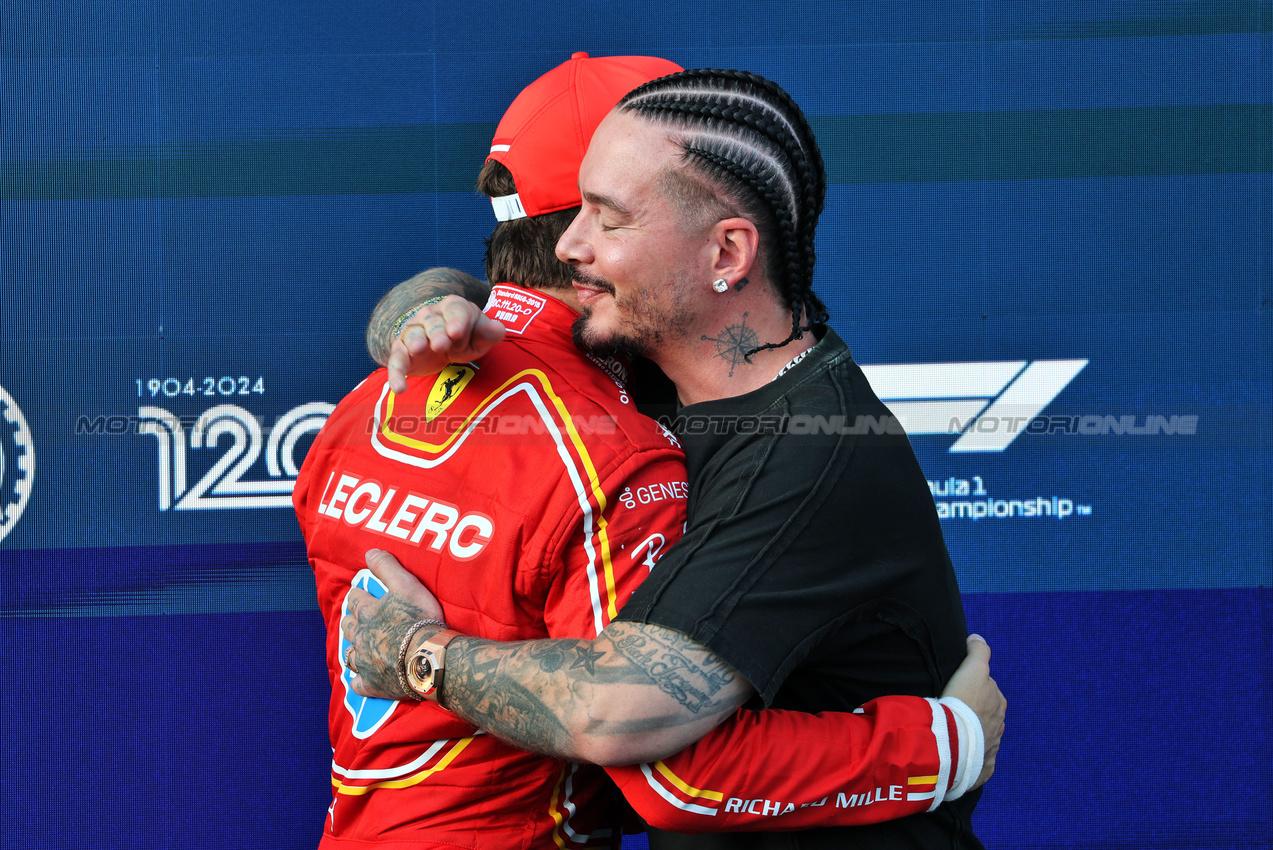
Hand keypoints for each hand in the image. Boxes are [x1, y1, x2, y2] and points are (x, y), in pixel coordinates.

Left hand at [341, 549, 446, 698]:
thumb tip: (369, 552)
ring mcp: (365, 662)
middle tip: (358, 619)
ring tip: (358, 645)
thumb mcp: (406, 585)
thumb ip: (387, 567)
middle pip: (349, 626)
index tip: (361, 595)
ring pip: (350, 654)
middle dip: (352, 620)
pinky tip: (361, 680)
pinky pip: (359, 684)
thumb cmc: (420, 619)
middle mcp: (362, 637)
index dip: (358, 596)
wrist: (428, 658)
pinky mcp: (373, 684)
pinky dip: (359, 681)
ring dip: (352, 648)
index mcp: (368, 613)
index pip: (356, 600)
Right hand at [389, 295, 505, 392]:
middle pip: (432, 322)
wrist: (443, 343)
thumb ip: (489, 333)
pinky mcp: (402, 351)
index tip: (456, 331)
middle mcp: (430, 315)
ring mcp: (414, 332)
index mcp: (453, 307)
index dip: (456, 320)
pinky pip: (396, 360)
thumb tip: (499, 329)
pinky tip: (399, 387)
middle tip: (441, 344)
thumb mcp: (480, 336)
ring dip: (415, 341)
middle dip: (437, 332)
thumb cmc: (465, 337)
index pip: (455, 310)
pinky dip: (396, 373)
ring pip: (412, 335)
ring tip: (418, 349)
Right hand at [941, 634, 1004, 790]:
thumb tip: (977, 638)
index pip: (988, 691)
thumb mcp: (972, 669)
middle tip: (952, 710)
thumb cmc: (964, 702)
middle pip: (987, 715)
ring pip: (982, 739)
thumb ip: (978, 651)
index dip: (974, 688)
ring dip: (971, 736)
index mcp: (999, 704)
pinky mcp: (980, 770)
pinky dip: (970, 758)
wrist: (955, 739)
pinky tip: (958, 755)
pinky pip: (977, 763)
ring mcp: (990, 750)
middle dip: (975, 713)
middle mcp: (999, 727)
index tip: (958, 690)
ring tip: (952, 733)